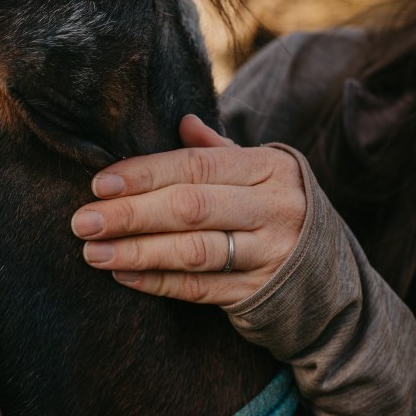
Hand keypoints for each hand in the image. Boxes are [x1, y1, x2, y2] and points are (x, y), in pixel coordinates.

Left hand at [71, 115, 306, 306]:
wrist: (331, 274)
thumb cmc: (277, 208)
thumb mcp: (259, 172)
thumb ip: (218, 150)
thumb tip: (181, 121)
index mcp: (267, 167)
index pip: (196, 165)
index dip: (145, 174)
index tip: (100, 184)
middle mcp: (272, 208)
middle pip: (190, 208)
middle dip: (131, 214)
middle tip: (83, 222)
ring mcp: (269, 253)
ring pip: (193, 252)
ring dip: (137, 252)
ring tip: (94, 252)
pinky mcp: (259, 294)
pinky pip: (201, 289)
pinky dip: (158, 283)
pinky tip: (124, 276)